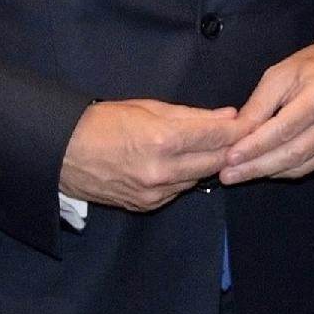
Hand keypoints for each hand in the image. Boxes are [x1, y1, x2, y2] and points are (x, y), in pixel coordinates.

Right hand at [60, 98, 240, 212]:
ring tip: (211, 147)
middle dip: (231, 148)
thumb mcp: (147, 108)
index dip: (239, 129)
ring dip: (209, 164)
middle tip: (244, 135)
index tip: (253, 121)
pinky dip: (186, 177)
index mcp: (162, 141)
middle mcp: (162, 171)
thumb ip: (192, 115)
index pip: (217, 136)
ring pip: (199, 179)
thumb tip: (227, 116)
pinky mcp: (147, 205)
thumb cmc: (100, 122)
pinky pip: (179, 191)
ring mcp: (154, 192)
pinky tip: (181, 164)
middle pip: (215, 162)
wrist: (60, 153)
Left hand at [221, 37, 313, 183]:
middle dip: (257, 166)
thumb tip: (237, 131)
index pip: (284, 127)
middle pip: (293, 151)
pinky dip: (286, 171)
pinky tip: (266, 170)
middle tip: (229, 174)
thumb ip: (260, 104)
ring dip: (268, 172)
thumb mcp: (283, 73)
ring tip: (241, 175)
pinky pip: (311, 166)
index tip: (231, 156)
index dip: (255, 145)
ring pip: (302, 164)